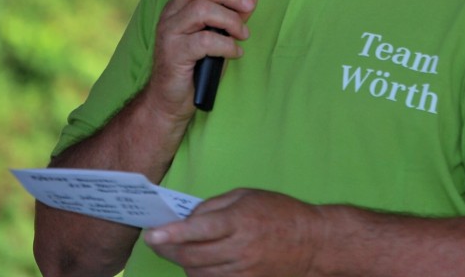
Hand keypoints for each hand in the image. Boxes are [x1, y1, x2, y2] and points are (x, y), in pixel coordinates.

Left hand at [143, 189, 326, 276]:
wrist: (312, 243)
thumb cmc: (279, 213)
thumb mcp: (247, 196)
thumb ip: (214, 206)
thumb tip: (187, 218)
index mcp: (240, 220)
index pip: (200, 228)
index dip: (173, 233)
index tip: (152, 233)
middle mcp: (240, 248)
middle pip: (192, 255)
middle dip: (167, 248)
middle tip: (153, 240)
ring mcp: (243, 271)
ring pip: (198, 272)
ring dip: (180, 261)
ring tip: (174, 248)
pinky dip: (198, 273)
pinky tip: (194, 262)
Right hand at [148, 0, 257, 120]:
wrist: (170, 101)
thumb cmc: (195, 66)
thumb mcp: (217, 36)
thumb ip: (232, 15)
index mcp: (178, 6)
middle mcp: (170, 15)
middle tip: (247, 8)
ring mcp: (170, 33)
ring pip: (201, 9)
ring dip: (230, 19)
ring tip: (242, 34)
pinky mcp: (174, 54)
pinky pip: (204, 41)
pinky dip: (226, 45)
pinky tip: (235, 53)